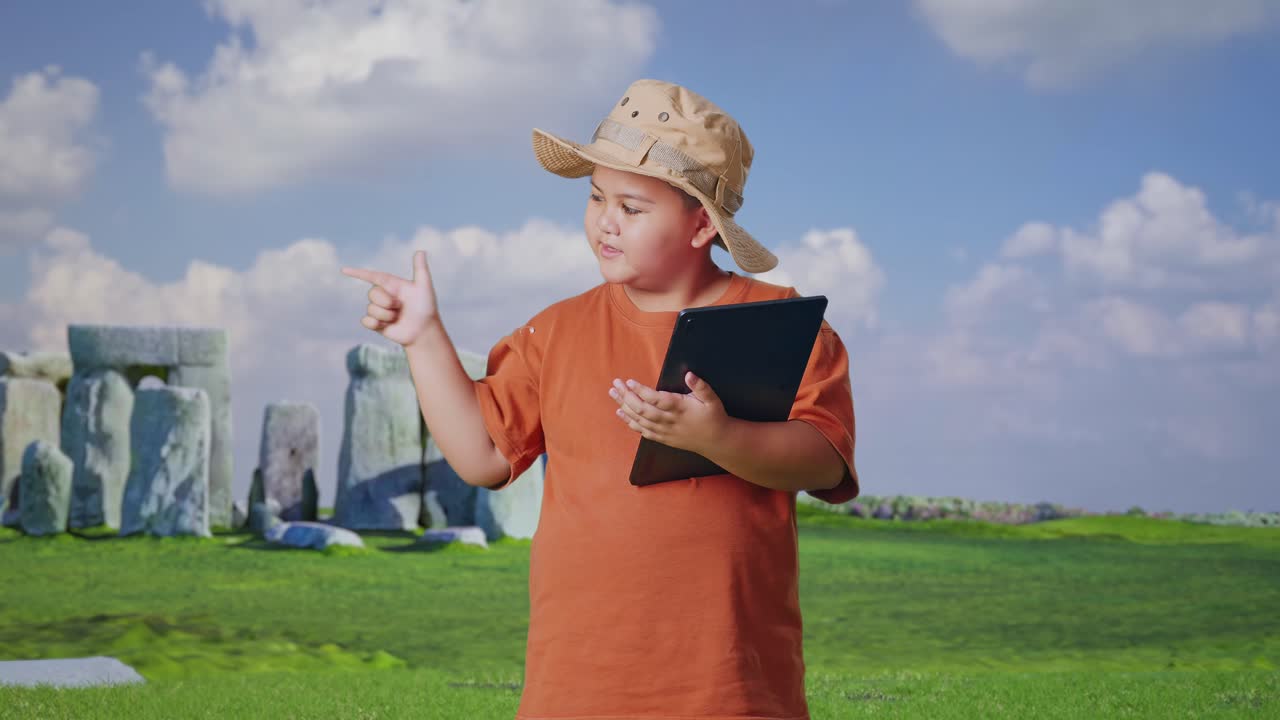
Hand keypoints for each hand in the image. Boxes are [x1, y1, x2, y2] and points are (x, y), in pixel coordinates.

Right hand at [340, 250, 440, 346]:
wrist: (424, 331)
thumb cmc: (426, 308)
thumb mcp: (424, 287)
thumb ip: (420, 269)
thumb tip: (420, 251)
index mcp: (391, 284)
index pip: (372, 276)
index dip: (357, 273)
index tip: (343, 270)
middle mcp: (383, 295)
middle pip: (372, 293)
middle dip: (387, 301)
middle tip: (400, 307)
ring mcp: (379, 309)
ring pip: (371, 309)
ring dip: (386, 315)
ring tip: (398, 318)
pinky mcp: (376, 323)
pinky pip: (366, 321)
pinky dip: (376, 324)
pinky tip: (387, 326)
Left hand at [609, 372, 730, 455]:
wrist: (717, 441)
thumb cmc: (714, 417)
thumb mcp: (712, 399)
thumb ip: (701, 386)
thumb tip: (689, 374)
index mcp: (679, 408)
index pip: (655, 399)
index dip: (641, 391)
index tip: (629, 381)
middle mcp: (669, 420)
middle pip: (642, 409)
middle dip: (626, 396)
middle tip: (615, 384)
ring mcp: (664, 431)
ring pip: (639, 420)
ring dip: (624, 406)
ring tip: (613, 394)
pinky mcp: (662, 438)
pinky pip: (642, 431)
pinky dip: (630, 422)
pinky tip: (620, 412)